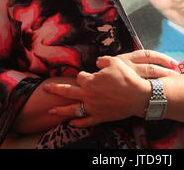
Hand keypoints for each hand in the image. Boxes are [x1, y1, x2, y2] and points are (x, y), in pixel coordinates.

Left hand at [44, 50, 178, 126]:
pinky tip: (71, 123)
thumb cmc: (126, 77)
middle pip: (68, 92)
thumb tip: (97, 62)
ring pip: (73, 109)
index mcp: (90, 81)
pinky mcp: (100, 117)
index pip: (79, 76)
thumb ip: (103, 60)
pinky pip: (86, 121)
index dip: (83, 75)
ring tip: (50, 111)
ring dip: (61, 110)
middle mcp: (88, 95)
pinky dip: (78, 123)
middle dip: (56, 89)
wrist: (138, 96)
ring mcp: (93, 108)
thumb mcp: (114, 62)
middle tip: (45, 88)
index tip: (89, 74)